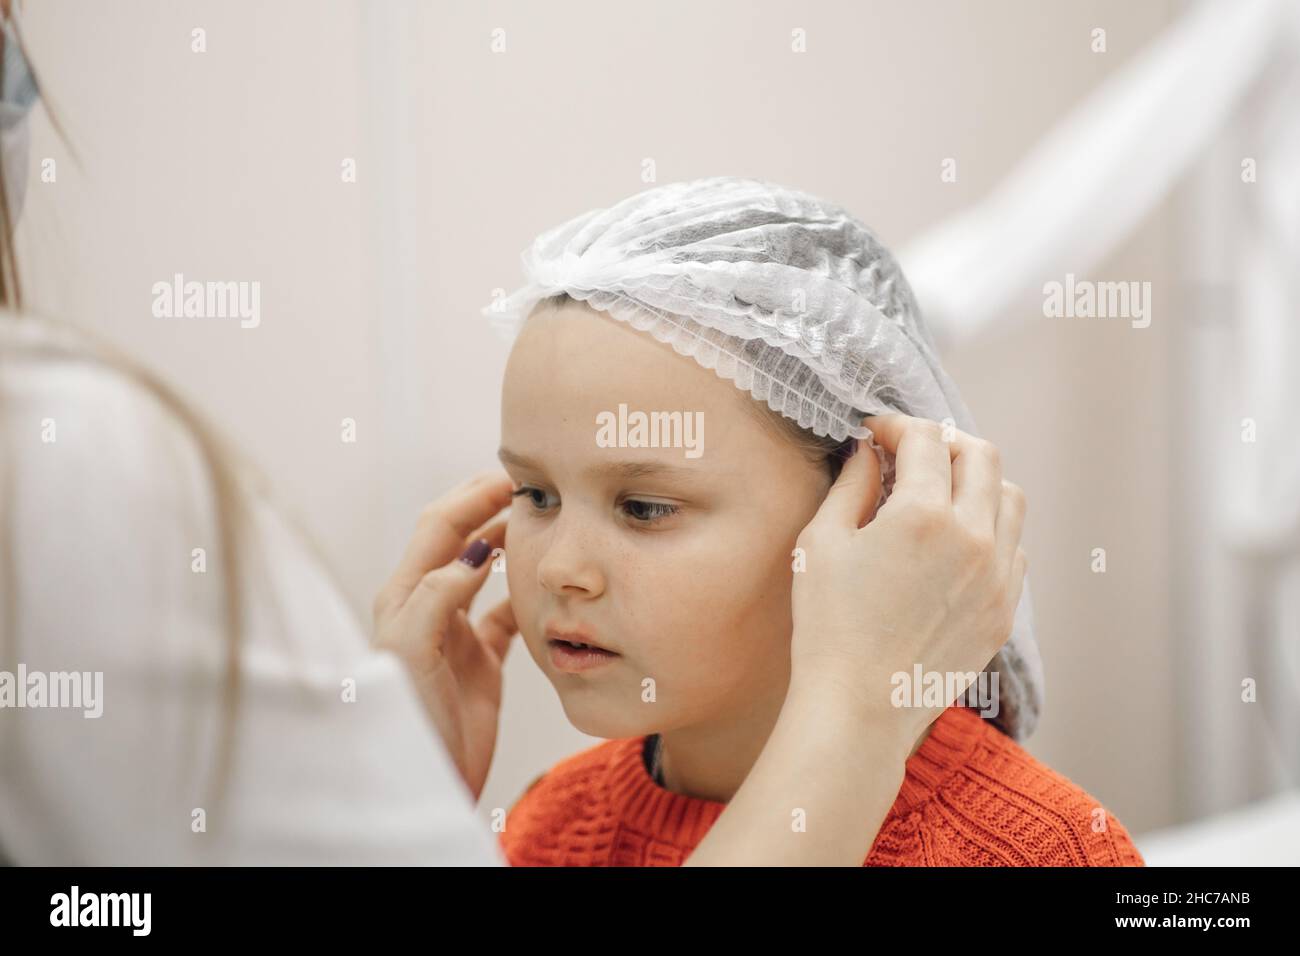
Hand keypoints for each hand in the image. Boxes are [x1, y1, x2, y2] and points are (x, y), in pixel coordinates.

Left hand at [372, 472, 517, 801]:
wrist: (424, 783)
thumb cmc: (406, 719)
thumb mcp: (411, 650)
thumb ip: (438, 594)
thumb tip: (475, 548)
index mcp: (404, 596)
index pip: (440, 527)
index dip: (474, 496)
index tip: (514, 476)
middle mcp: (428, 606)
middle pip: (461, 539)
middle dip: (490, 506)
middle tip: (531, 484)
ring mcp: (455, 633)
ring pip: (485, 571)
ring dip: (509, 542)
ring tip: (541, 520)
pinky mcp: (480, 662)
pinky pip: (507, 615)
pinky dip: (526, 594)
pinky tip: (548, 584)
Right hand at [789, 414, 1027, 747]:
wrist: (858, 708)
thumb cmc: (828, 626)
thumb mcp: (820, 543)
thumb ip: (850, 485)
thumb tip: (868, 452)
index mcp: (924, 515)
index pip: (926, 439)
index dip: (896, 425)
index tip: (876, 433)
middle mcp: (974, 538)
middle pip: (982, 455)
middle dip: (944, 441)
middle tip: (911, 452)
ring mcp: (997, 576)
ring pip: (1010, 497)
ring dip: (977, 481)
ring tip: (941, 493)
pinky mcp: (1003, 610)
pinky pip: (1015, 548)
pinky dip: (990, 529)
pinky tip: (955, 543)